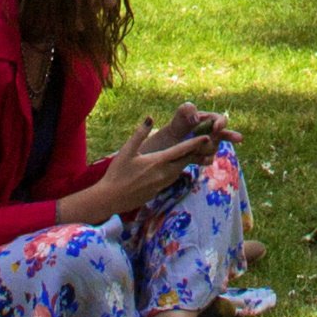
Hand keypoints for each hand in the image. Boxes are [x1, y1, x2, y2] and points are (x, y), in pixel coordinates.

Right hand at [75, 130, 205, 222]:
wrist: (110, 199)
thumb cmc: (117, 173)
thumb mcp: (126, 151)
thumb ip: (140, 133)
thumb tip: (150, 117)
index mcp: (157, 162)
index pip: (181, 150)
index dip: (195, 143)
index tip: (207, 137)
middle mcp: (163, 174)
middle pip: (184, 161)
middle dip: (194, 152)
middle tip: (204, 144)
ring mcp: (161, 185)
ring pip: (179, 171)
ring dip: (186, 162)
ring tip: (193, 153)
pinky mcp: (157, 192)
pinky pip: (171, 179)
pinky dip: (176, 171)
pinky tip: (174, 167)